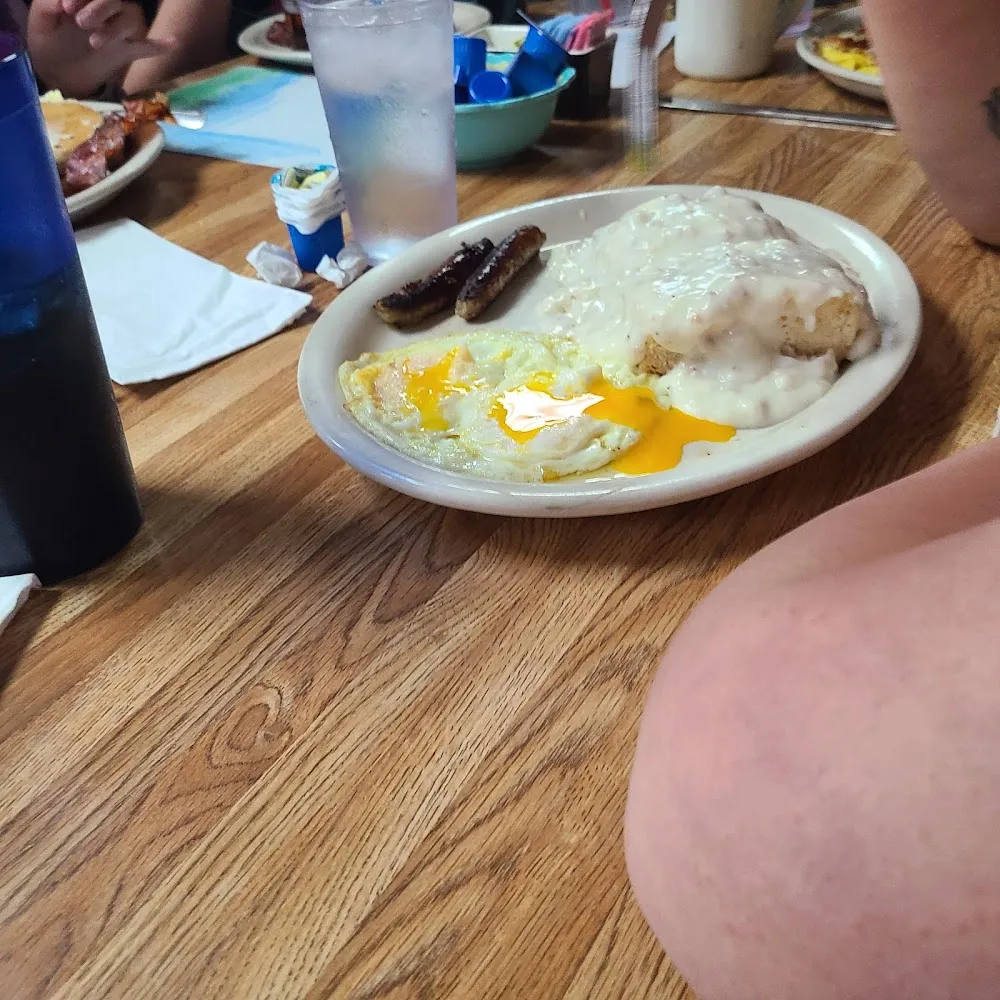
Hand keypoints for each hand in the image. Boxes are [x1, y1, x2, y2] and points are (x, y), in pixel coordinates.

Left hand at [27, 0, 171, 96]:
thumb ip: (48, 4)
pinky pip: (147, 46)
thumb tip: (64, 0)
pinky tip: (173, 42)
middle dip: (100, 7)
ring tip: (96, 42)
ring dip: (115, 28)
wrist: (54, 72)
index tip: (67, 9)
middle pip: (115, 0)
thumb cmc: (47, 41)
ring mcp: (119, 31)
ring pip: (130, 18)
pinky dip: (160, 45)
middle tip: (81, 23)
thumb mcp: (40, 19)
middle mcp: (106, 9)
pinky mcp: (127, 51)